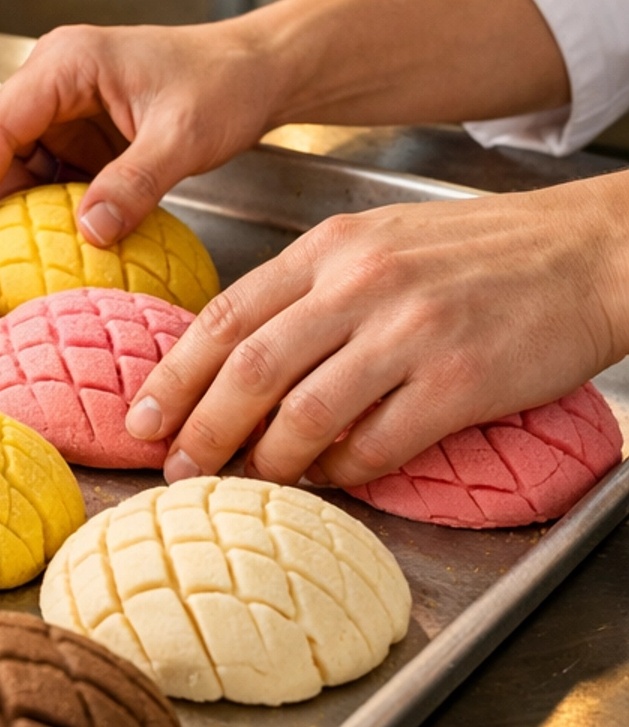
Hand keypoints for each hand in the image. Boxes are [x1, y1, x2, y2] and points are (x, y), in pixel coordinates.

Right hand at [0, 20, 280, 248]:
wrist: (258, 73)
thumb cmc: (226, 84)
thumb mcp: (184, 138)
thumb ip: (136, 184)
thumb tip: (89, 234)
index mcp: (67, 63)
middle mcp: (51, 81)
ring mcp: (60, 109)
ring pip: (1, 160)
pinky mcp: (75, 136)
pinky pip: (36, 175)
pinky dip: (25, 212)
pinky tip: (22, 250)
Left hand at [123, 175, 628, 488]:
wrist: (589, 252)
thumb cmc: (484, 253)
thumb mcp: (383, 244)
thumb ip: (314, 290)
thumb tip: (242, 358)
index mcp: (334, 248)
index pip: (228, 314)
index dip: (176, 374)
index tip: (143, 418)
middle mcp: (362, 283)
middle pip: (250, 367)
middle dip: (200, 426)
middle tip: (174, 468)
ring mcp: (411, 332)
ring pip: (305, 412)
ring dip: (267, 459)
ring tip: (248, 482)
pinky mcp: (460, 380)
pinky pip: (378, 443)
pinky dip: (345, 470)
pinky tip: (333, 479)